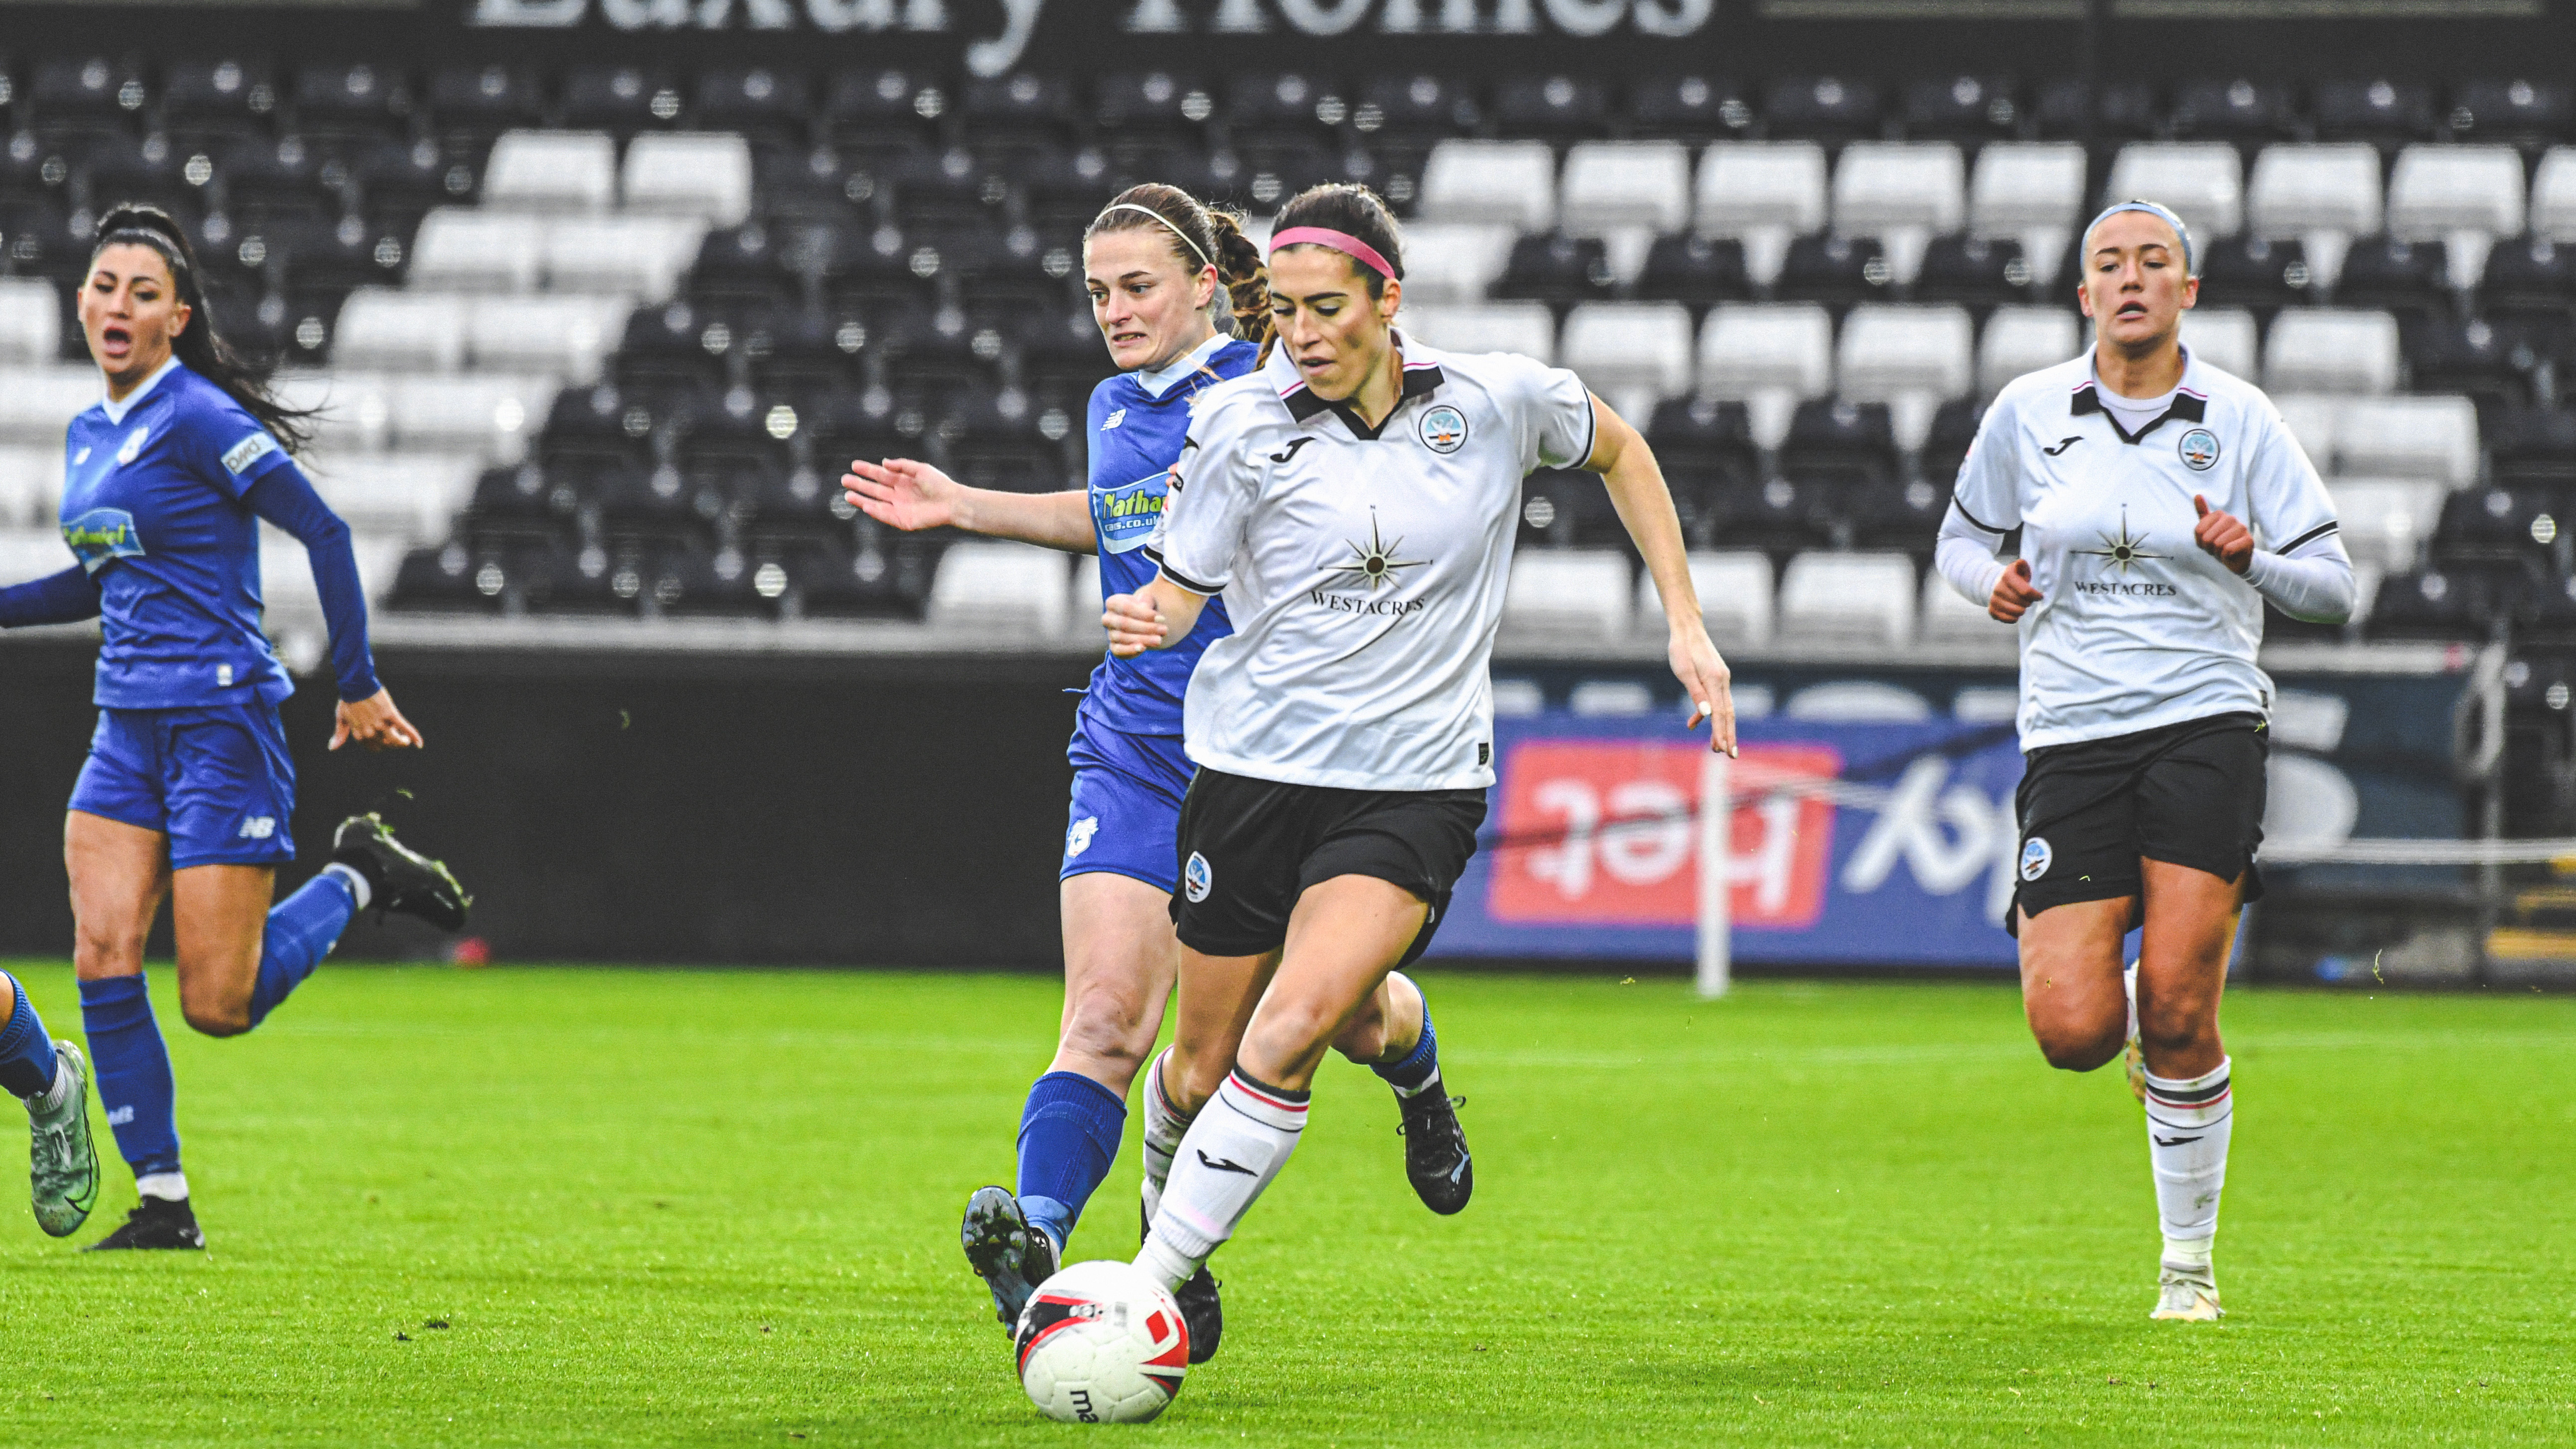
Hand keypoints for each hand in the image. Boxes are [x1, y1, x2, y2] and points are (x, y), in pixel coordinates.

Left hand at [331, 688, 423, 751]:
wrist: (356, 684)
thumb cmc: (348, 700)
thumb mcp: (342, 718)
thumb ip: (340, 734)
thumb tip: (332, 748)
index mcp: (360, 735)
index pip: (374, 748)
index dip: (381, 745)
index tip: (383, 739)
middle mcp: (371, 732)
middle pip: (386, 745)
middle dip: (391, 742)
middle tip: (394, 734)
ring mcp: (382, 724)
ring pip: (396, 741)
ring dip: (402, 742)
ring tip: (404, 739)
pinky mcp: (391, 715)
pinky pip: (405, 727)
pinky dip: (413, 736)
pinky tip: (419, 744)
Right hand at [843, 457, 961, 531]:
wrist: (952, 502)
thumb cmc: (940, 484)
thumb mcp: (920, 469)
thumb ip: (902, 465)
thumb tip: (884, 463)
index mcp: (903, 481)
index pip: (881, 475)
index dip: (867, 470)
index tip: (854, 465)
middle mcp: (899, 495)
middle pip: (875, 489)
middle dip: (860, 484)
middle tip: (844, 479)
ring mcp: (900, 508)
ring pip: (876, 503)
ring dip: (862, 499)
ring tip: (848, 495)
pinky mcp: (903, 520)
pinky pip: (886, 516)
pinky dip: (875, 511)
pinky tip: (865, 505)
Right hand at [1103, 593, 1165, 657]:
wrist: (1141, 621)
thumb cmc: (1143, 607)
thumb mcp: (1146, 600)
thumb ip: (1146, 602)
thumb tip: (1148, 610)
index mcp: (1112, 603)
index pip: (1126, 608)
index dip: (1144, 614)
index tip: (1162, 618)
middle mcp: (1107, 618)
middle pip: (1124, 623)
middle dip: (1146, 628)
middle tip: (1164, 630)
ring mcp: (1110, 633)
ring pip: (1123, 638)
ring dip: (1143, 639)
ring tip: (1159, 640)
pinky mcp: (1114, 647)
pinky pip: (1118, 650)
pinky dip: (1130, 650)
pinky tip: (1143, 648)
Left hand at [1668, 621, 1736, 756]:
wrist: (1687, 628)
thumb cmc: (1681, 649)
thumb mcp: (1683, 671)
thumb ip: (1695, 693)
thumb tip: (1706, 715)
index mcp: (1715, 680)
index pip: (1721, 713)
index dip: (1722, 733)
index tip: (1725, 750)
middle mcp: (1722, 680)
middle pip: (1728, 714)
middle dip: (1728, 735)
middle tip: (1730, 755)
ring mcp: (1722, 678)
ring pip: (1725, 708)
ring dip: (1721, 727)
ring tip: (1716, 746)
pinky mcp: (1717, 677)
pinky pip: (1717, 700)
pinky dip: (1709, 713)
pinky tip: (1694, 722)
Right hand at [1988, 558, 2042, 622]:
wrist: (1998, 584)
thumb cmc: (2015, 578)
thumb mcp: (2020, 569)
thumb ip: (2022, 565)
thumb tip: (2021, 562)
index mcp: (2007, 576)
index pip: (2026, 591)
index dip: (2035, 595)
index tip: (2039, 596)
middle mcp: (1998, 588)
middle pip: (2021, 602)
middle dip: (2029, 603)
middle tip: (2029, 601)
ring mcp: (1994, 599)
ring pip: (2015, 611)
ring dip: (2022, 610)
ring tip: (2023, 606)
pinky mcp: (1991, 610)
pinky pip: (2006, 619)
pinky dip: (2014, 618)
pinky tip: (2016, 613)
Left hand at [2193, 494, 2253, 574]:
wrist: (2236, 559)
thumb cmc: (2219, 544)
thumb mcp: (2206, 530)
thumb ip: (2202, 513)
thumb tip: (2197, 495)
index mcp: (2219, 514)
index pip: (2199, 531)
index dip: (2200, 542)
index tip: (2208, 542)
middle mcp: (2231, 518)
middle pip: (2207, 538)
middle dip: (2209, 548)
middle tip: (2217, 548)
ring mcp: (2242, 528)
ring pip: (2218, 544)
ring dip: (2218, 552)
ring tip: (2224, 551)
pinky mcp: (2249, 540)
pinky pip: (2228, 549)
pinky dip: (2226, 556)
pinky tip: (2231, 554)